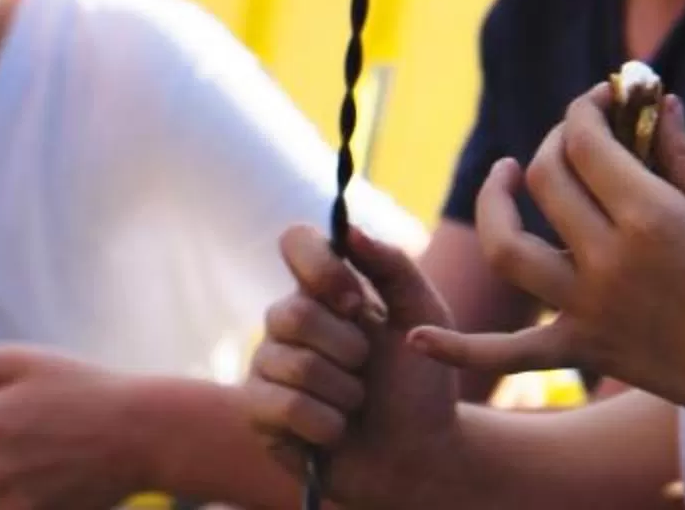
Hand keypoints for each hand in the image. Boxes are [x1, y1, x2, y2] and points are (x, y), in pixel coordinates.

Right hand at [240, 219, 466, 508]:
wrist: (420, 455)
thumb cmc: (420, 383)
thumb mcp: (425, 317)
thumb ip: (394, 266)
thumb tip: (351, 230)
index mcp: (324, 289)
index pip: (295, 241)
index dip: (320, 266)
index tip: (357, 302)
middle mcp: (287, 321)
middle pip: (294, 313)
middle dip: (348, 349)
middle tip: (366, 368)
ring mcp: (268, 365)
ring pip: (294, 365)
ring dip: (344, 392)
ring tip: (356, 403)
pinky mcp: (259, 412)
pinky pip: (285, 407)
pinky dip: (326, 424)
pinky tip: (337, 431)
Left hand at [409, 89, 684, 432]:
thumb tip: (655, 102)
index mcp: (651, 217)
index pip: (587, 140)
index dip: (587, 107)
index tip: (601, 98)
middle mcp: (608, 262)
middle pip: (546, 179)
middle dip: (556, 140)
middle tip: (576, 134)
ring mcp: (589, 311)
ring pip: (509, 249)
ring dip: (494, 204)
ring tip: (505, 174)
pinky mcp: (586, 353)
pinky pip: (511, 354)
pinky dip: (461, 350)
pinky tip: (417, 341)